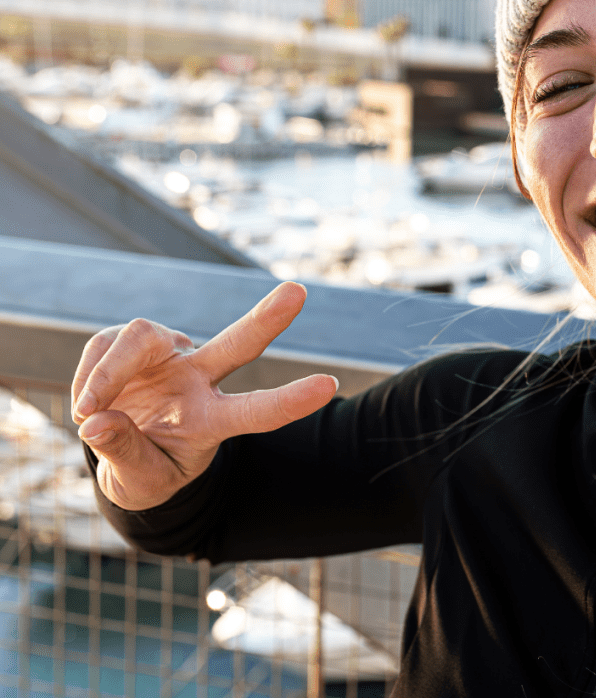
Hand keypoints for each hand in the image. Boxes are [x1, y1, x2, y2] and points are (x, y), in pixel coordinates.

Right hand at [72, 282, 337, 510]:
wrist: (122, 451)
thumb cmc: (146, 470)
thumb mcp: (139, 481)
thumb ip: (124, 454)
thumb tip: (95, 423)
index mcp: (214, 420)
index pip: (257, 411)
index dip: (291, 400)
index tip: (329, 385)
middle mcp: (201, 379)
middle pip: (238, 343)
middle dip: (268, 318)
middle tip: (299, 292)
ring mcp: (170, 355)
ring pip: (142, 336)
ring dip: (108, 374)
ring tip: (87, 412)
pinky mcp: (134, 341)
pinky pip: (105, 344)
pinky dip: (88, 377)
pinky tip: (88, 402)